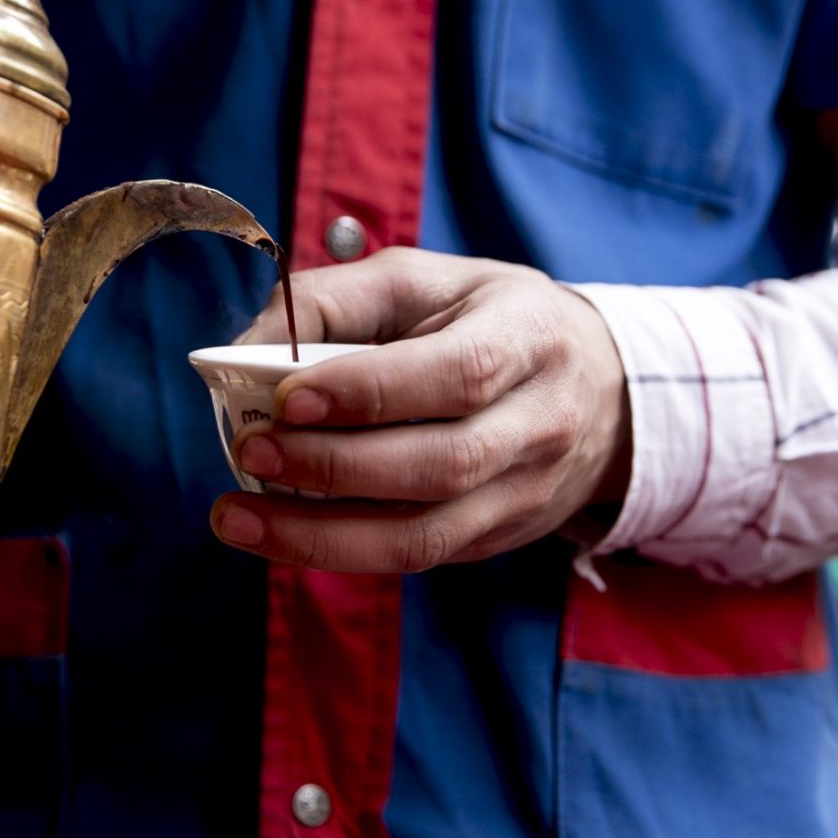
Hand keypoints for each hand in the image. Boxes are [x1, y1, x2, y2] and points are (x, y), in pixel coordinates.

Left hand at [209, 246, 629, 571]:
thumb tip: (249, 347)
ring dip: (320, 535)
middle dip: (333, 466)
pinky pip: (415, 557)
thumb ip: (338, 300)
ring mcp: (523, 493)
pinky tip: (278, 534)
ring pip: (424, 535)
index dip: (370, 392)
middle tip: (250, 451)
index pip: (457, 374)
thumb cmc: (490, 320)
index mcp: (528, 338)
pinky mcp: (495, 537)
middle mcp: (540, 424)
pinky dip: (338, 551)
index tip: (287, 398)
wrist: (601, 390)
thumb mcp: (427, 280)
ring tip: (237, 517)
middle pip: (440, 465)